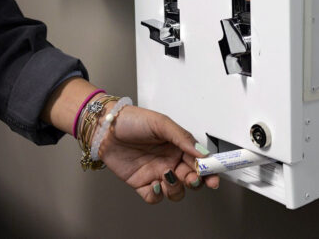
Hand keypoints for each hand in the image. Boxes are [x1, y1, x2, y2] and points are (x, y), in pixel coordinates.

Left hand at [97, 105, 219, 203]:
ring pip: (176, 191)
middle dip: (195, 182)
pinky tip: (154, 184)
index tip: (213, 176)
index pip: (199, 161)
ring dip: (175, 188)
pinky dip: (157, 195)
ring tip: (167, 176)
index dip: (209, 171)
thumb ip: (182, 137)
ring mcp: (156, 173)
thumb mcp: (161, 123)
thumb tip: (202, 152)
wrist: (105, 128)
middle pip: (191, 179)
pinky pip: (154, 197)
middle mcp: (169, 161)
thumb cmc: (131, 120)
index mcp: (178, 146)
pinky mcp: (142, 183)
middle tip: (192, 178)